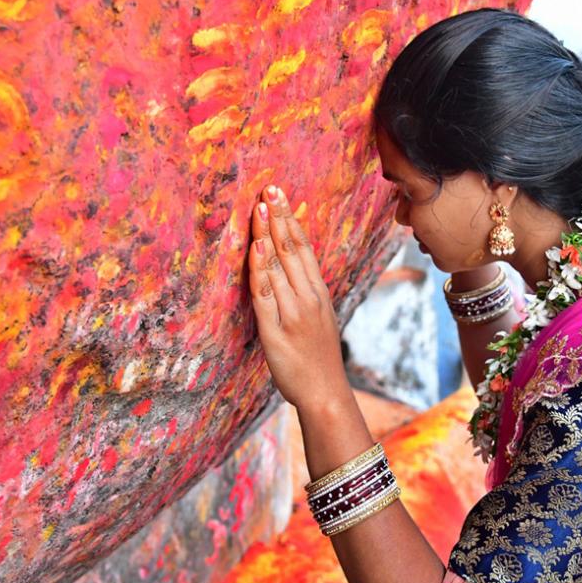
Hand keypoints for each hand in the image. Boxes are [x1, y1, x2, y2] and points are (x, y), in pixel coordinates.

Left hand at [247, 185, 349, 409]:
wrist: (325, 393)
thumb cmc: (318, 358)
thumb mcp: (319, 318)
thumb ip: (306, 292)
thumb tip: (291, 268)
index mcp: (319, 292)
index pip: (303, 248)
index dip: (291, 219)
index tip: (281, 196)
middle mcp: (308, 297)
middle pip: (292, 250)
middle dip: (279, 217)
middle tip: (269, 189)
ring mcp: (293, 312)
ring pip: (278, 266)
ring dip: (267, 234)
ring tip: (259, 208)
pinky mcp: (275, 329)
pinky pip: (265, 293)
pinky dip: (260, 269)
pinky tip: (257, 248)